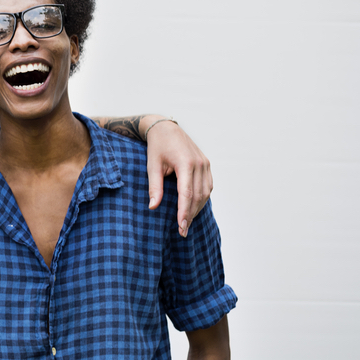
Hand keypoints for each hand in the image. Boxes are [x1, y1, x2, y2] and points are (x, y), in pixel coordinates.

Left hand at [144, 117, 211, 236]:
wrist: (166, 129)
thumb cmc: (157, 147)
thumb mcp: (152, 166)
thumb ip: (154, 186)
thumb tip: (153, 207)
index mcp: (186, 163)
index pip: (187, 194)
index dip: (184, 212)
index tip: (180, 227)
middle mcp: (199, 164)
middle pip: (198, 196)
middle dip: (191, 215)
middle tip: (182, 231)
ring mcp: (205, 164)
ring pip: (205, 193)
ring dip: (197, 209)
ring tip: (187, 222)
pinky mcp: (206, 165)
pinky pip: (208, 186)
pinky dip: (202, 199)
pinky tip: (193, 208)